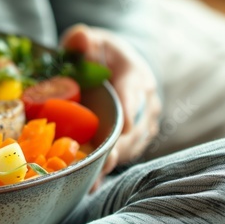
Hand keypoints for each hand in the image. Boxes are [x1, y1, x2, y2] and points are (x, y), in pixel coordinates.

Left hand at [62, 24, 159, 175]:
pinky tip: (91, 186)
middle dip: (121, 146)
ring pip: (132, 145)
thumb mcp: (90, 42)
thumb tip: (79, 38)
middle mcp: (145, 102)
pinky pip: (124, 155)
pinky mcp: (133, 139)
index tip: (125, 127)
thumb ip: (82, 41)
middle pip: (136, 127)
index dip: (131, 109)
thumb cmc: (98, 53)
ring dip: (114, 162)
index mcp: (135, 75)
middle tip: (106, 162)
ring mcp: (142, 123)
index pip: (135, 92)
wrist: (112, 67)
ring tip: (94, 179)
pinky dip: (108, 169)